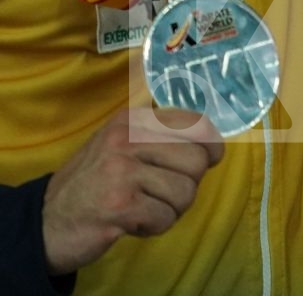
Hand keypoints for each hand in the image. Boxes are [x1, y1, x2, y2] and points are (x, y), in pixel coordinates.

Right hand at [41, 106, 224, 274]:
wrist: (45, 223)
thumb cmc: (93, 184)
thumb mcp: (121, 146)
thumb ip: (160, 137)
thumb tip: (213, 142)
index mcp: (132, 120)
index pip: (196, 124)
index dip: (211, 146)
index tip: (210, 159)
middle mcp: (127, 139)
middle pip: (197, 161)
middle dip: (188, 185)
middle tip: (161, 194)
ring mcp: (121, 170)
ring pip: (185, 192)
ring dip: (170, 209)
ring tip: (143, 208)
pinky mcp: (119, 204)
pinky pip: (165, 217)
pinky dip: (154, 226)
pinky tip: (130, 222)